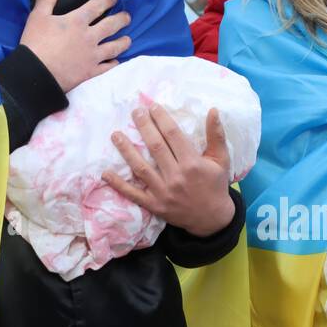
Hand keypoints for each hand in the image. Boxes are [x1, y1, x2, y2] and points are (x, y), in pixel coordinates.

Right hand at [19, 0, 130, 91]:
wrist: (36, 73)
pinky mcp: (90, 72)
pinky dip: (113, 63)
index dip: (106, 0)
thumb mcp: (38, 16)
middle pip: (110, 26)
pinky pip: (106, 67)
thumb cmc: (35, 43)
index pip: (96, 7)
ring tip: (128, 39)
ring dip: (123, 42)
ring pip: (114, 47)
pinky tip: (117, 62)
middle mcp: (89, 37)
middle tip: (127, 17)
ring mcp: (92, 55)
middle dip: (121, 20)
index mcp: (77, 21)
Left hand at [104, 105, 236, 237]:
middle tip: (135, 112)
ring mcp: (163, 192)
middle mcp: (177, 176)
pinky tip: (106, 173)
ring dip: (126, 150)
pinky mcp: (154, 205)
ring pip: (141, 167)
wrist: (212, 219)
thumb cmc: (215, 185)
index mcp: (193, 163)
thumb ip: (216, 135)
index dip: (161, 119)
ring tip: (115, 135)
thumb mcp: (221, 159)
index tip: (152, 107)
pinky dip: (119, 184)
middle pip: (155, 147)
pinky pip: (133, 194)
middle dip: (144, 127)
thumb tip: (213, 110)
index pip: (173, 135)